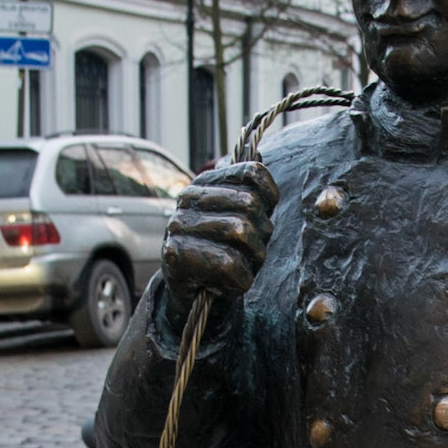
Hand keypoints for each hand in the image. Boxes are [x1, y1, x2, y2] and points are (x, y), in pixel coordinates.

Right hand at [162, 160, 278, 300]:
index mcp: (205, 183)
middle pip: (251, 206)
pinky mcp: (177, 255)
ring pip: (241, 233)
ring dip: (252, 260)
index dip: (270, 197)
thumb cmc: (221, 253)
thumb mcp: (237, 218)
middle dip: (261, 236)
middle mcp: (189, 198)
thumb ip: (247, 188)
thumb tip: (258, 153)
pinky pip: (229, 264)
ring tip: (240, 268)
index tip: (264, 216)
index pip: (252, 173)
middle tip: (249, 253)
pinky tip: (228, 283)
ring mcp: (179, 225)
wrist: (191, 294)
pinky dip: (239, 281)